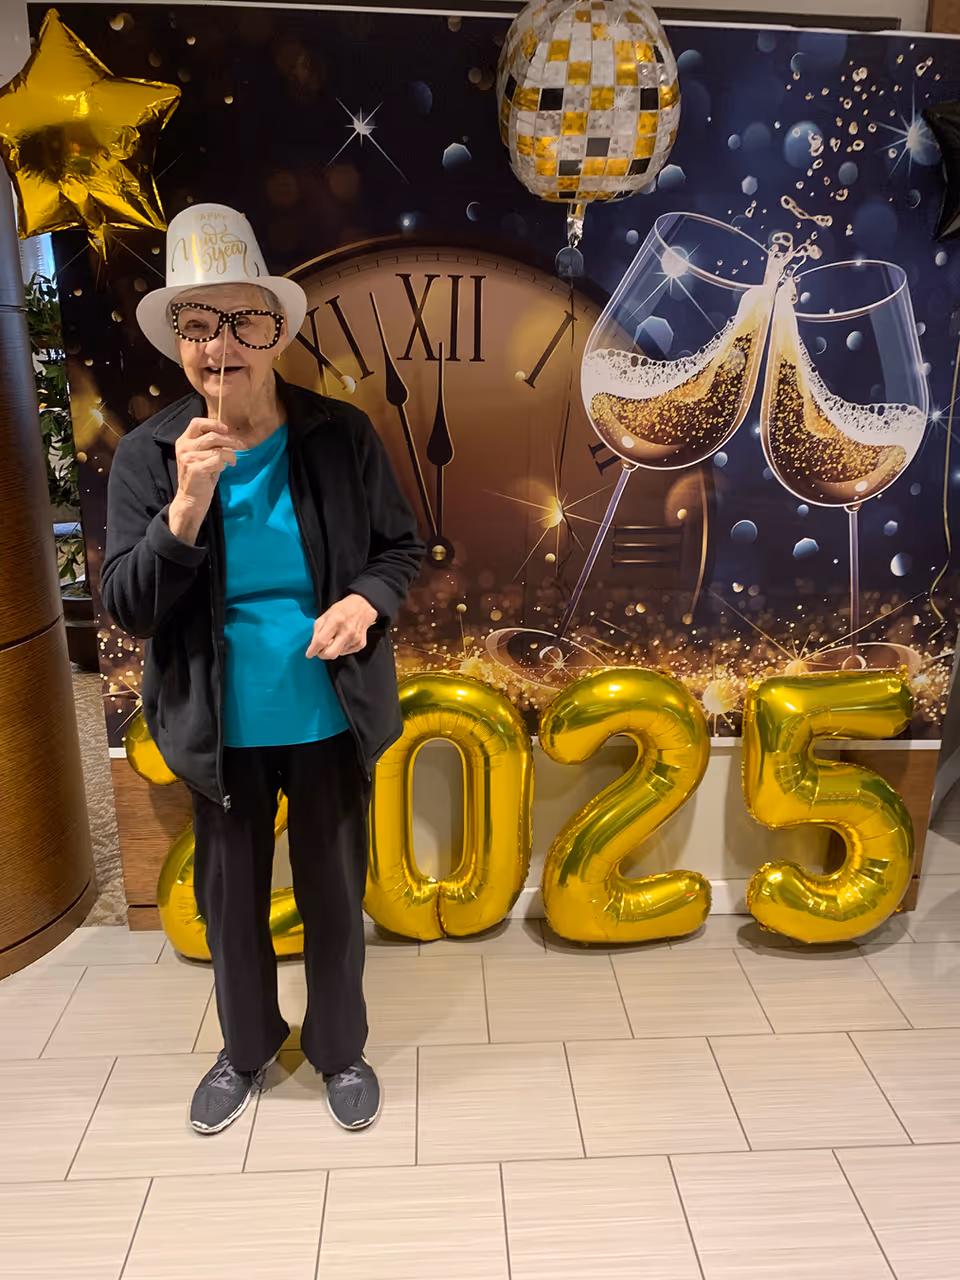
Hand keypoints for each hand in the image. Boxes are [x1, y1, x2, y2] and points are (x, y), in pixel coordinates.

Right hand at [169, 417, 242, 543]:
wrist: (191, 500)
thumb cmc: (200, 478)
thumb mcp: (203, 457)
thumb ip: (211, 445)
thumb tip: (230, 435)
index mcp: (183, 441)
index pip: (196, 423)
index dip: (213, 424)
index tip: (226, 430)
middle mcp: (183, 447)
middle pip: (212, 436)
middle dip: (230, 441)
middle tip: (241, 446)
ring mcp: (188, 458)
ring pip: (218, 450)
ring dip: (230, 456)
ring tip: (232, 462)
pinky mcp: (195, 469)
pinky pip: (217, 461)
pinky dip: (223, 465)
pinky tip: (222, 470)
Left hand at [307, 594, 377, 659]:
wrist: (362, 608)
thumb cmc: (341, 611)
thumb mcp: (325, 616)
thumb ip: (318, 631)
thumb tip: (314, 647)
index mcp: (335, 621)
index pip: (321, 641)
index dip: (313, 650)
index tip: (309, 654)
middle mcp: (347, 631)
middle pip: (331, 654)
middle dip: (322, 654)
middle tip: (320, 650)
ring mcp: (355, 638)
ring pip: (338, 654)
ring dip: (333, 648)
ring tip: (336, 637)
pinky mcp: (361, 644)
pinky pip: (346, 653)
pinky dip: (341, 648)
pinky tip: (344, 639)